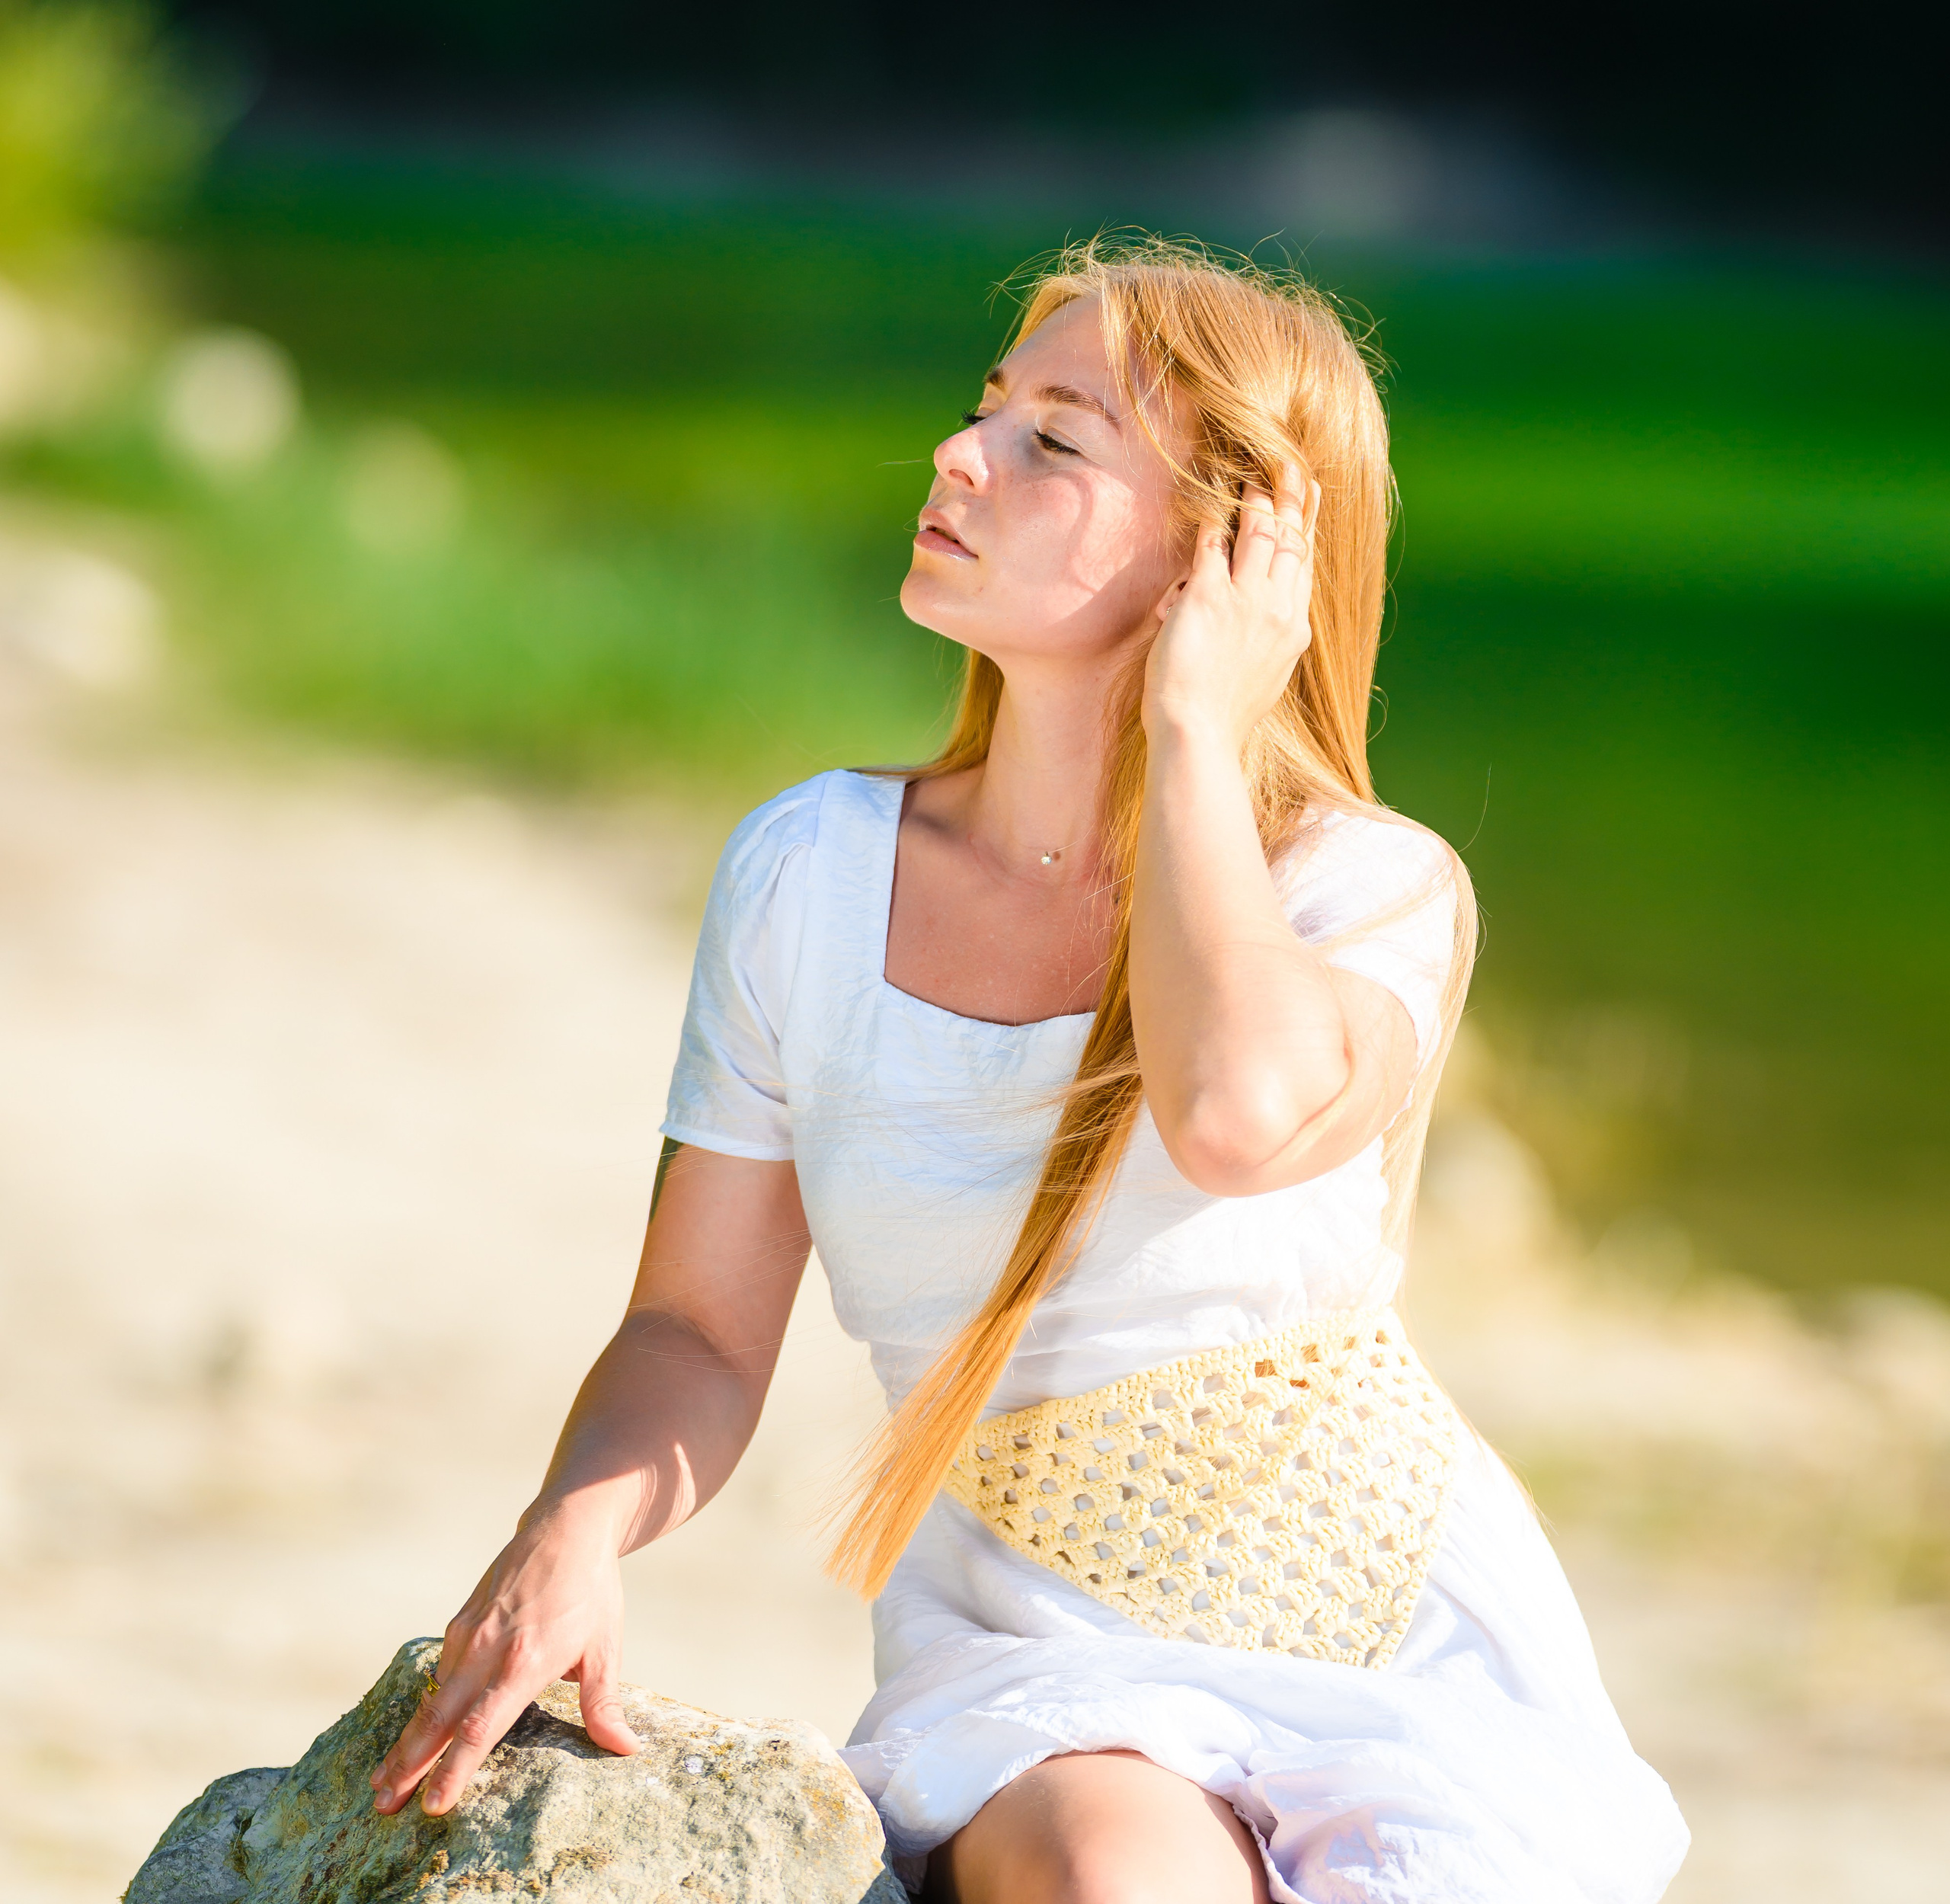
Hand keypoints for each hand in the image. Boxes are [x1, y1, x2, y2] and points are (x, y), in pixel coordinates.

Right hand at [370, 1509, 640, 1815]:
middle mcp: (487, 1649)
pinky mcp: (462, 1620)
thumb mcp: (606, 1647)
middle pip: (438, 1719)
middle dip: (407, 1765)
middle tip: (382, 1805)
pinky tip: (414, 1732)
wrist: (568, 1524)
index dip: (454, 1769)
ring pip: (431, 1697)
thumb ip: (604, 1704)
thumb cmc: (592, 1590)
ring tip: (382, 1781)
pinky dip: (423, 1707)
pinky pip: (439, 1671)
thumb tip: (627, 1750)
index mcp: (524, 1662)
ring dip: (406, 1741)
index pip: (479, 1728)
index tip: (431, 1805)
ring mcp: (469, 1632)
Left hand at [1143, 464, 1320, 752]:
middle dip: (1290, 501)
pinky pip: (1213, 544)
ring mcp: (1246, 600)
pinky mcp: (1209, 595)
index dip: (1305, 530)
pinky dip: (1212, 520)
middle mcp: (1278, 609)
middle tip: (1290, 467)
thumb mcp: (1261, 680)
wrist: (1200, 735)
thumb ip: (1265, 647)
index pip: (1304, 567)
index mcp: (1294, 631)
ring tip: (1252, 476)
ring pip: (1260, 533)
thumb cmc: (1220, 720)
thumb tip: (1259, 635)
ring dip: (1256, 501)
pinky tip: (1210, 502)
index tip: (1308, 502)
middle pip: (1290, 541)